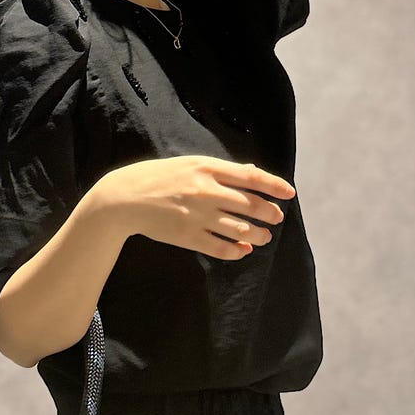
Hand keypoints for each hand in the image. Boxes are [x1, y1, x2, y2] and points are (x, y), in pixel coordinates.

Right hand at [100, 155, 294, 260]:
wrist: (125, 197)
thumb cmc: (159, 177)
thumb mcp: (190, 163)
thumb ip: (220, 170)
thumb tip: (252, 173)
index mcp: (206, 168)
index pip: (251, 177)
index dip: (274, 185)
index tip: (290, 193)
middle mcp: (205, 191)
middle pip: (251, 205)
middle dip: (270, 213)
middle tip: (276, 218)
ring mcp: (197, 215)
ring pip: (241, 229)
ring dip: (258, 235)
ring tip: (263, 237)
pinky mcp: (188, 237)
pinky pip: (221, 248)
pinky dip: (237, 251)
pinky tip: (243, 250)